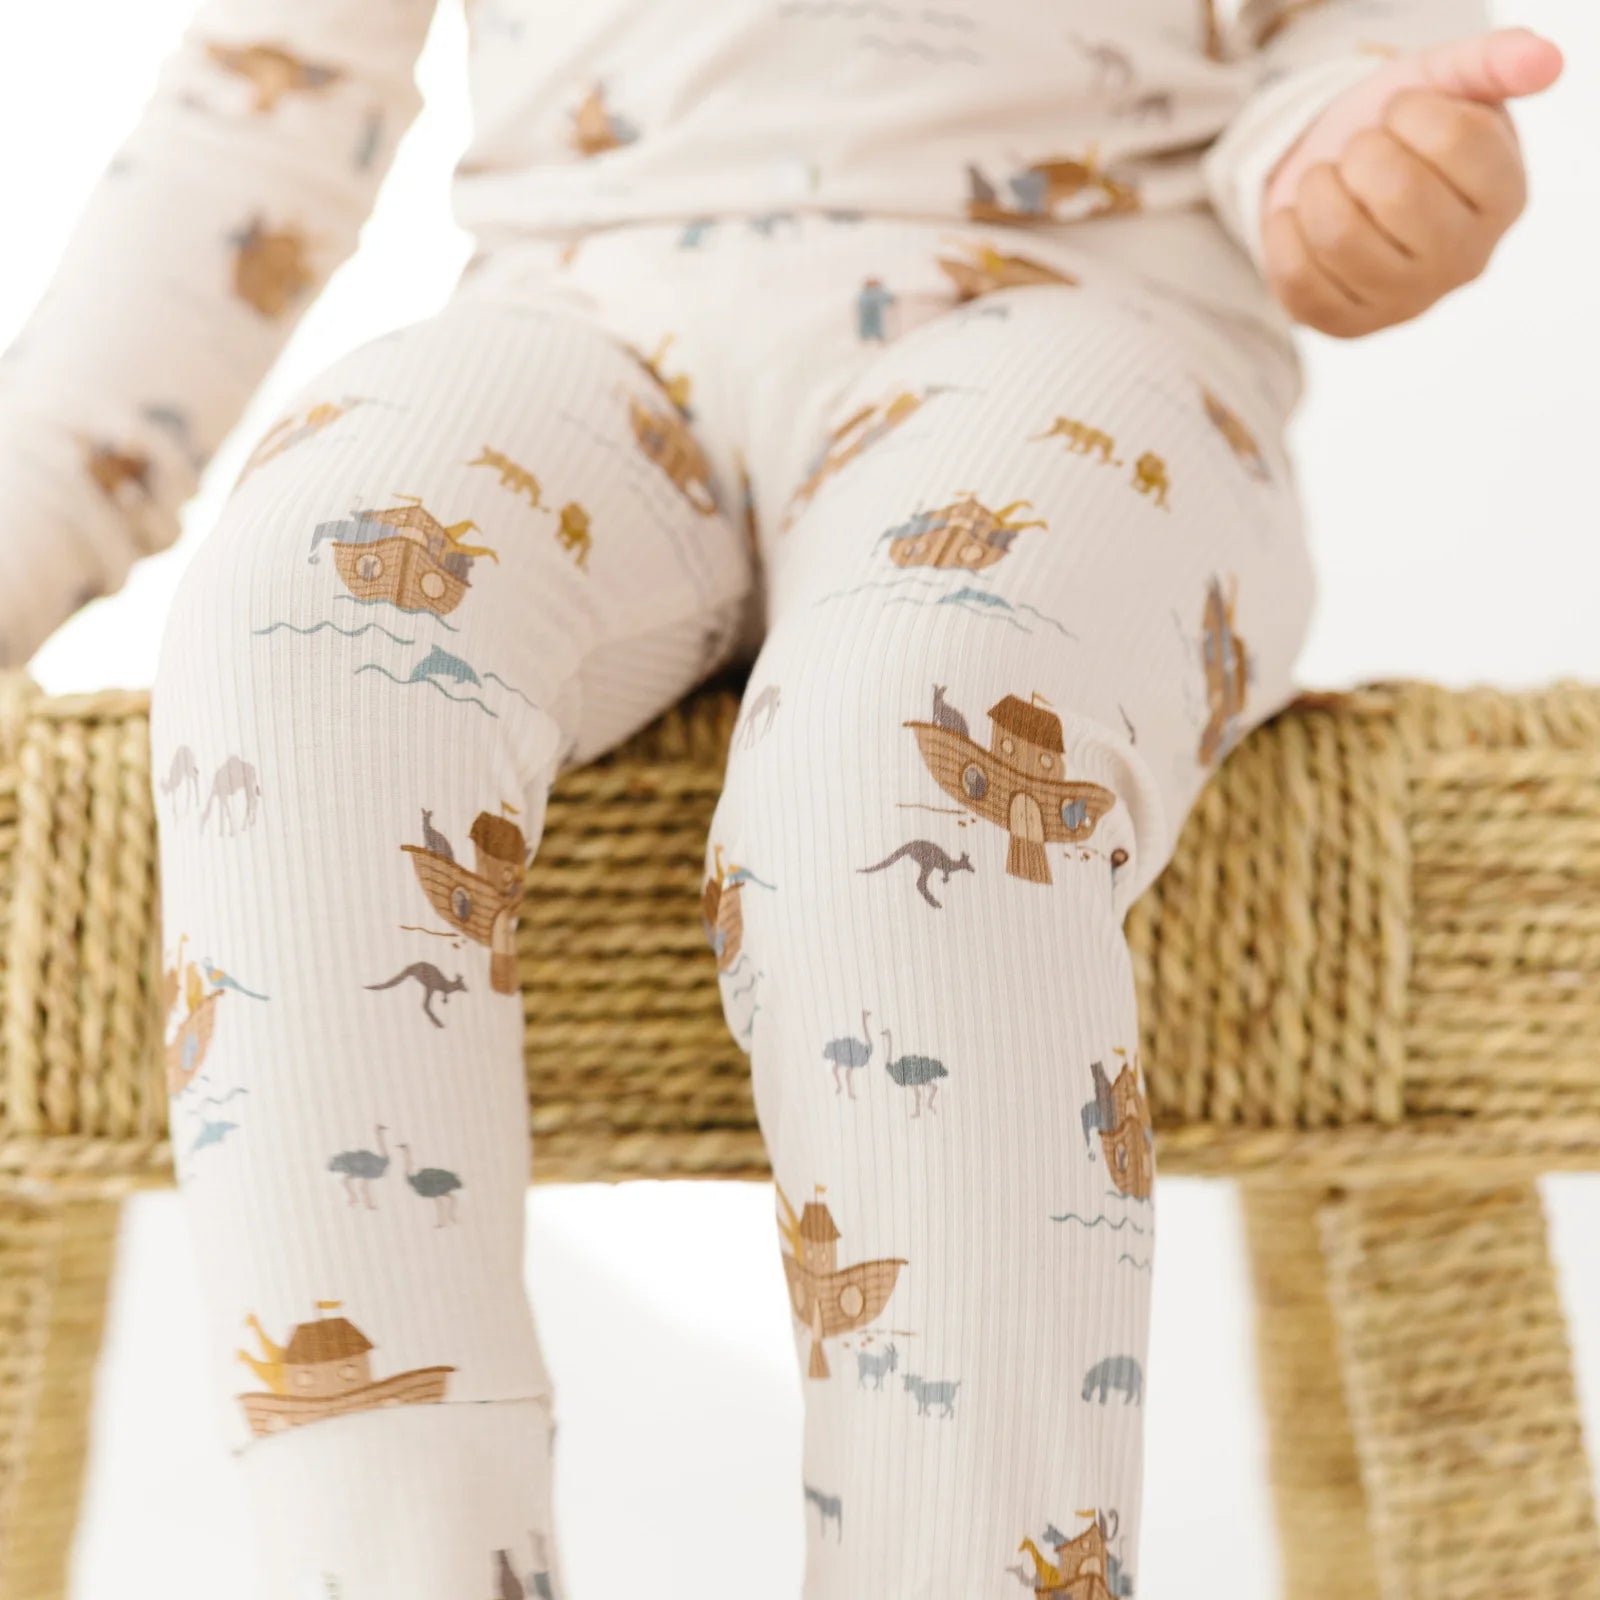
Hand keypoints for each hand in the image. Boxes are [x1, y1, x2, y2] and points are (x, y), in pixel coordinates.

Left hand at [1260, 27, 1563, 336]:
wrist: (1340, 178)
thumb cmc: (1399, 132)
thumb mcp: (1445, 83)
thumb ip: (1493, 63)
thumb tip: (1545, 62)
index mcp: (1505, 197)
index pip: (1456, 141)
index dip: (1409, 110)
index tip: (1400, 110)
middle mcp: (1466, 260)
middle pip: (1397, 193)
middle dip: (1360, 151)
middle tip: (1359, 149)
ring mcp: (1407, 303)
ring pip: (1339, 237)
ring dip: (1316, 188)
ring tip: (1326, 179)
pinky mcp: (1347, 325)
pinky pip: (1296, 277)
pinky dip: (1283, 230)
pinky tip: (1298, 216)